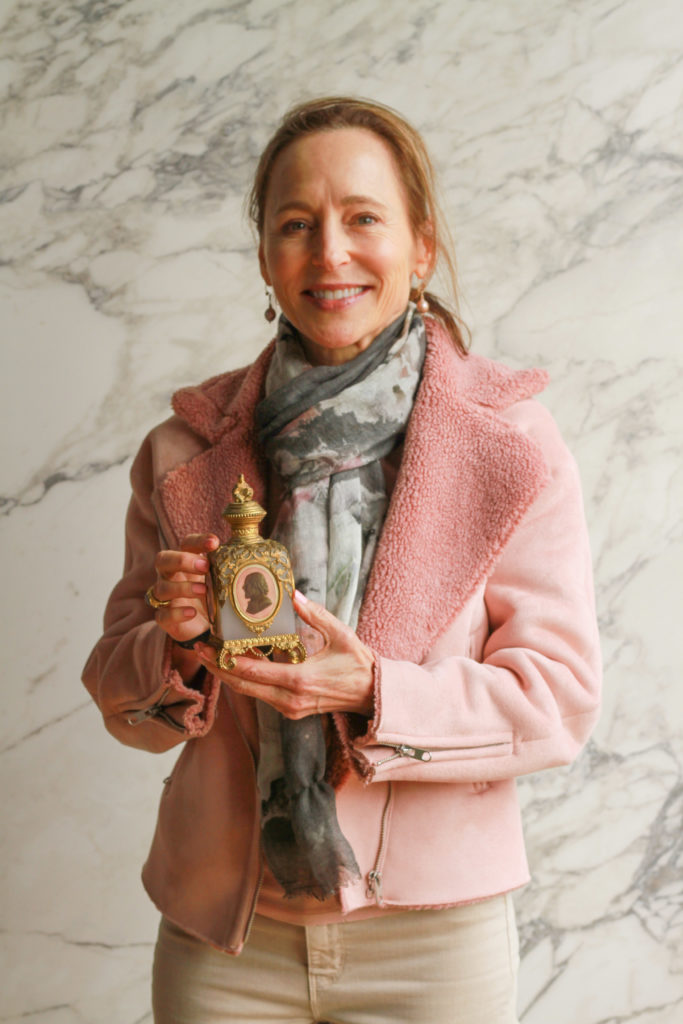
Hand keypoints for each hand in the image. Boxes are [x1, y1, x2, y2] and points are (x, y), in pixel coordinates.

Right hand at [149, 533, 218, 645]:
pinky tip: (192, 613)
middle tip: (205, 566)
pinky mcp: (165, 618)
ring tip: (204, 590)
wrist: (204, 627)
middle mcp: (169, 576)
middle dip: (182, 560)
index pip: (185, 544)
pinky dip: (177, 613)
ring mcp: (165, 597)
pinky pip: (163, 615)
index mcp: (185, 562)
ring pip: (162, 588)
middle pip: (163, 560)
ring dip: (183, 587)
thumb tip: (251, 545)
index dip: (198, 541)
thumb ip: (227, 564)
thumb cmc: (211, 595)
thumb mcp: (219, 579)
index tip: (215, 542)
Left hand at [194, 592, 374, 719]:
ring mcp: (289, 708)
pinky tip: (236, 664)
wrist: (372, 695)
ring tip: (211, 655)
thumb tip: (293, 594)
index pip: (253, 672)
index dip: (226, 660)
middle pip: (243, 686)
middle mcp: (289, 699)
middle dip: (218, 668)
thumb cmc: (358, 663)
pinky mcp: (291, 710)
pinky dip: (246, 680)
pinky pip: (261, 695)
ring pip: (249, 693)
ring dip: (229, 675)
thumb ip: (316, 615)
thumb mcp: (341, 634)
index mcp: (299, 680)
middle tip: (198, 649)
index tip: (207, 646)